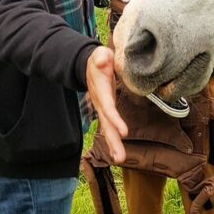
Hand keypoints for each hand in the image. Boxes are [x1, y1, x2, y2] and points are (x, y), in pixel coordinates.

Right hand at [85, 46, 127, 162]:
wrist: (88, 64)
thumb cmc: (98, 58)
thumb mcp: (99, 54)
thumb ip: (100, 57)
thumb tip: (101, 61)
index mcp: (101, 90)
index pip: (108, 107)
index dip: (115, 120)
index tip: (124, 132)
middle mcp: (100, 103)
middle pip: (106, 124)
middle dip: (113, 140)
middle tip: (120, 157)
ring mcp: (102, 108)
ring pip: (108, 128)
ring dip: (113, 144)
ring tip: (120, 159)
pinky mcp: (106, 110)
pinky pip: (110, 127)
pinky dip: (113, 140)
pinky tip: (117, 153)